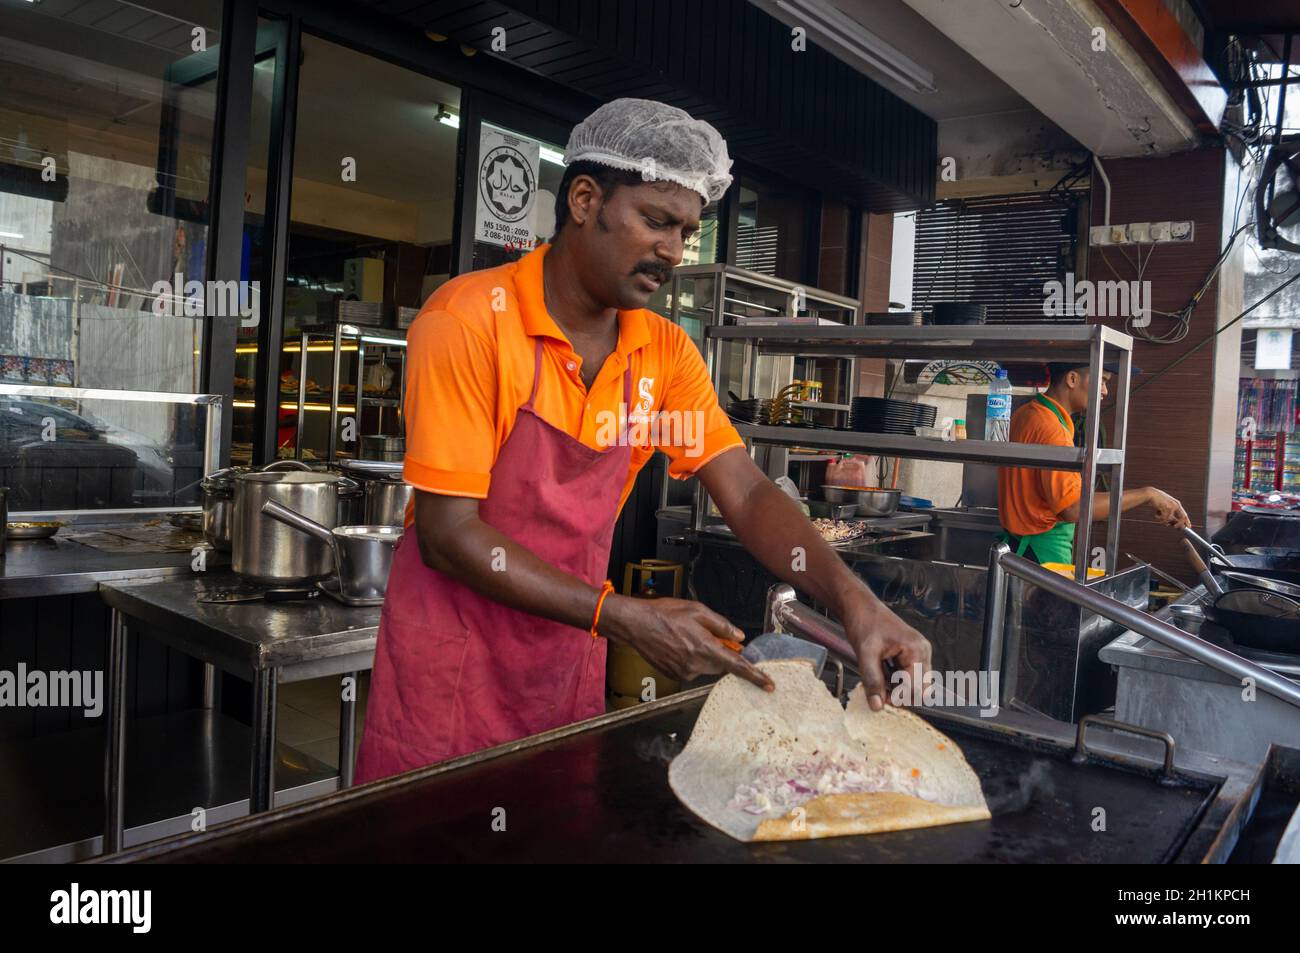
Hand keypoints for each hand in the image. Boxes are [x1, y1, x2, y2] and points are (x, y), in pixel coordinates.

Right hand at [599, 594, 774, 691]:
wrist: (635, 625)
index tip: (768, 685)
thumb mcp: (696, 610)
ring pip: (707, 667)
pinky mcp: (674, 675)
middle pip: (721, 666)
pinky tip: (678, 644)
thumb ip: (721, 624)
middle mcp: (695, 664)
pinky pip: (692, 669)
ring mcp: (684, 672)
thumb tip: (739, 636)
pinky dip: (692, 658)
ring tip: (687, 636)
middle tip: (710, 636)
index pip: (736, 665)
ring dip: (705, 654)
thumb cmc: (664, 613)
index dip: (755, 676)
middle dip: (722, 653)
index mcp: (704, 647)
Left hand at [840, 596, 931, 710]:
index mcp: (916, 650)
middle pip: (920, 688)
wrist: (859, 606)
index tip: (880, 700)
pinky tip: (882, 671)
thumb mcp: (866, 654)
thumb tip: (877, 706)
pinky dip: (896, 679)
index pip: (916, 687)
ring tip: (879, 678)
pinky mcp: (912, 652)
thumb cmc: (865, 622)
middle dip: (900, 693)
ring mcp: (919, 651)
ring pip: (915, 683)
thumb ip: (873, 681)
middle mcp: (923, 651)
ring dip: (898, 687)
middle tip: (879, 691)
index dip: (898, 697)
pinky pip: (909, 674)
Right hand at [1146, 487, 1189, 527]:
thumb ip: (1170, 515)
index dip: (1187, 521)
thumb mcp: (1166, 508)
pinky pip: (1164, 518)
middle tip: (1174, 527)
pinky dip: (1159, 518)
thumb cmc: (1158, 501)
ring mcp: (1171, 506)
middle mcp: (1176, 505)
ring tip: (1157, 517)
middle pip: (1182, 517)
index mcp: (1177, 504)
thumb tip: (1172, 525)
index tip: (1189, 527)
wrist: (1151, 494)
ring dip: (1163, 520)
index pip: (1184, 514)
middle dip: (1179, 524)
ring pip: (1170, 519)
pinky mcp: (1165, 507)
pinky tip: (1155, 515)